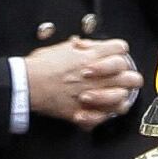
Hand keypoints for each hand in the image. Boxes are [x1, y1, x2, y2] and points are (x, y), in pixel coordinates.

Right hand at [24, 37, 140, 128]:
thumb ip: (77, 47)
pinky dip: (108, 113)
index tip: (118, 57)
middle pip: (129, 73)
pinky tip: (105, 111)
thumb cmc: (40, 66)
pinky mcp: (86, 110)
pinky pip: (107, 114)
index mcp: (91, 55)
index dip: (121, 52)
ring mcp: (93, 93)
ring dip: (122, 96)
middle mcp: (97, 74)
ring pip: (123, 95)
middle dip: (130, 76)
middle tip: (127, 79)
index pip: (121, 48)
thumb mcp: (61, 47)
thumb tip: (82, 44)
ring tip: (119, 97)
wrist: (28, 84)